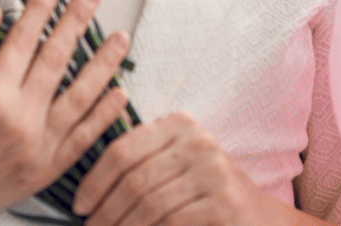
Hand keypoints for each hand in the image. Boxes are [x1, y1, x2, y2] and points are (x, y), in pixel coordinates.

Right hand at [0, 0, 131, 223]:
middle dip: (76, 22)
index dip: (40, 7)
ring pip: (80, 97)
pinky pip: (84, 138)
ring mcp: (38, 147)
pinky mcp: (46, 170)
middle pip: (56, 59)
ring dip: (102, 64)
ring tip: (120, 37)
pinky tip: (119, 92)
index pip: (23, 39)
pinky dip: (104, 115)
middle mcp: (19, 119)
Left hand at [73, 111, 289, 225]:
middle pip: (133, 178)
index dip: (95, 180)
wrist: (261, 218)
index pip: (123, 149)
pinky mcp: (225, 202)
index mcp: (180, 124)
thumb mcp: (176, 165)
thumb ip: (141, 162)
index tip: (80, 205)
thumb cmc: (206, 193)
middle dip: (106, 210)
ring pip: (149, 203)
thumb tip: (88, 190)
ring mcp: (214, 170)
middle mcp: (198, 140)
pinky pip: (172, 220)